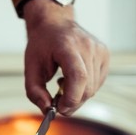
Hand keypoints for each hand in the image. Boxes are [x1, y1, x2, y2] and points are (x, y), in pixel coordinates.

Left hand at [22, 0, 109, 115]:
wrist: (54, 23)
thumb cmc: (41, 45)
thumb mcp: (30, 68)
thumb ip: (34, 92)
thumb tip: (47, 110)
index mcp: (67, 46)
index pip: (78, 77)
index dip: (71, 98)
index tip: (59, 108)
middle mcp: (88, 46)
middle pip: (87, 87)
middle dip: (72, 102)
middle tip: (57, 103)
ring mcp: (99, 50)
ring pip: (94, 88)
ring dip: (78, 95)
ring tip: (62, 84)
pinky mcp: (105, 55)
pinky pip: (98, 83)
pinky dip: (85, 88)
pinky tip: (72, 78)